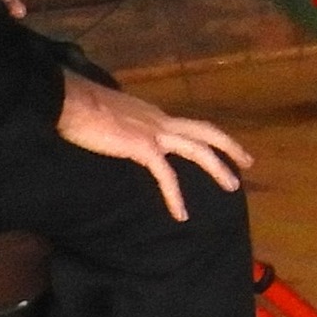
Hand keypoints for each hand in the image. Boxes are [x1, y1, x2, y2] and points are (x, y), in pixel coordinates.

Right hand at [57, 71, 253, 222]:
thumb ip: (123, 123)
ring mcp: (154, 132)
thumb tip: (119, 132)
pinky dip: (176, 196)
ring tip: (233, 186)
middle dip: (229, 146)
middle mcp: (159, 119)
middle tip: (248, 162)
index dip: (205, 137)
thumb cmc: (80, 108)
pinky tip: (182, 214)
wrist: (69, 102)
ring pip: (198, 149)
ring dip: (218, 168)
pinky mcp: (142, 147)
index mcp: (152, 113)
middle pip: (205, 131)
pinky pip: (166, 176)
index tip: (219, 147)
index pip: (186, 125)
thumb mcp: (110, 115)